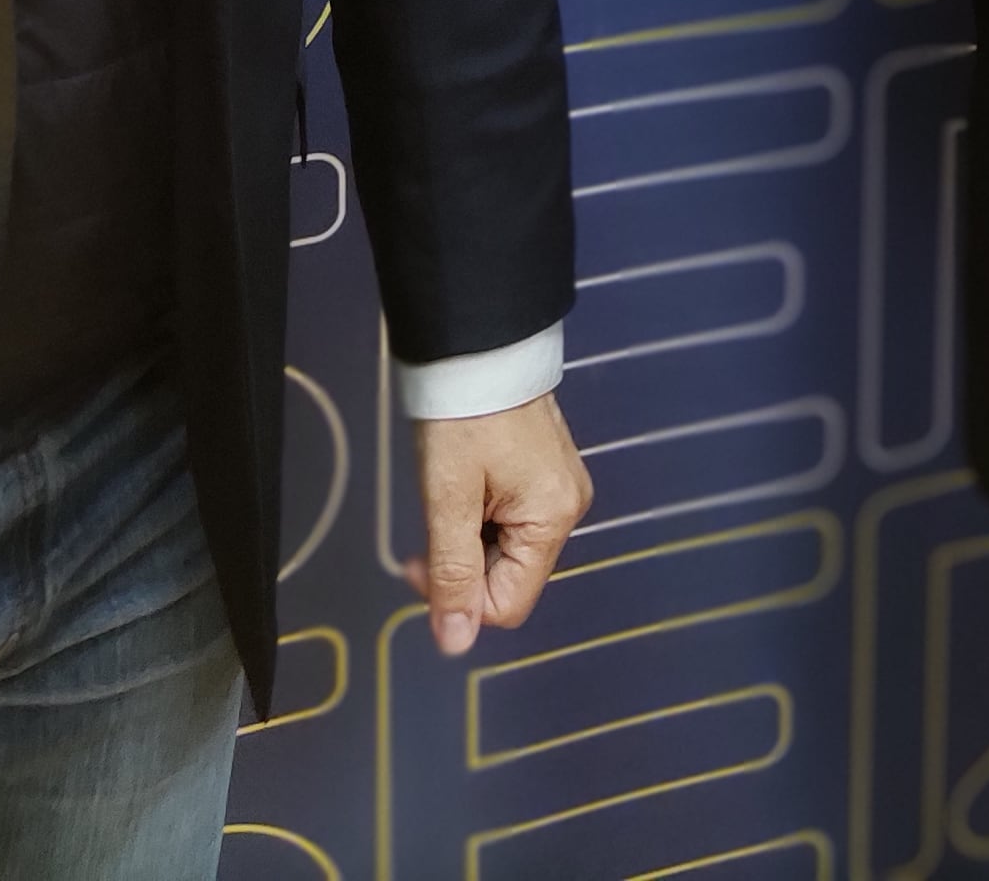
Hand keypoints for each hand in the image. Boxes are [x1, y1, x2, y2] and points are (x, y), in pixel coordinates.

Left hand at [413, 393, 592, 657]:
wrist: (476, 344)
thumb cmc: (465, 413)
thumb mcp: (448, 498)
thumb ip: (453, 574)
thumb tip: (455, 643)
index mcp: (553, 518)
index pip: (507, 603)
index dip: (457, 596)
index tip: (421, 559)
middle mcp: (567, 508)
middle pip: (508, 576)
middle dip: (462, 562)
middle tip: (431, 518)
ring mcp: (559, 488)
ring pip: (505, 549)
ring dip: (468, 535)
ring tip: (449, 489)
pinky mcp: (545, 472)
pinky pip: (511, 519)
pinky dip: (480, 512)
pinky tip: (465, 480)